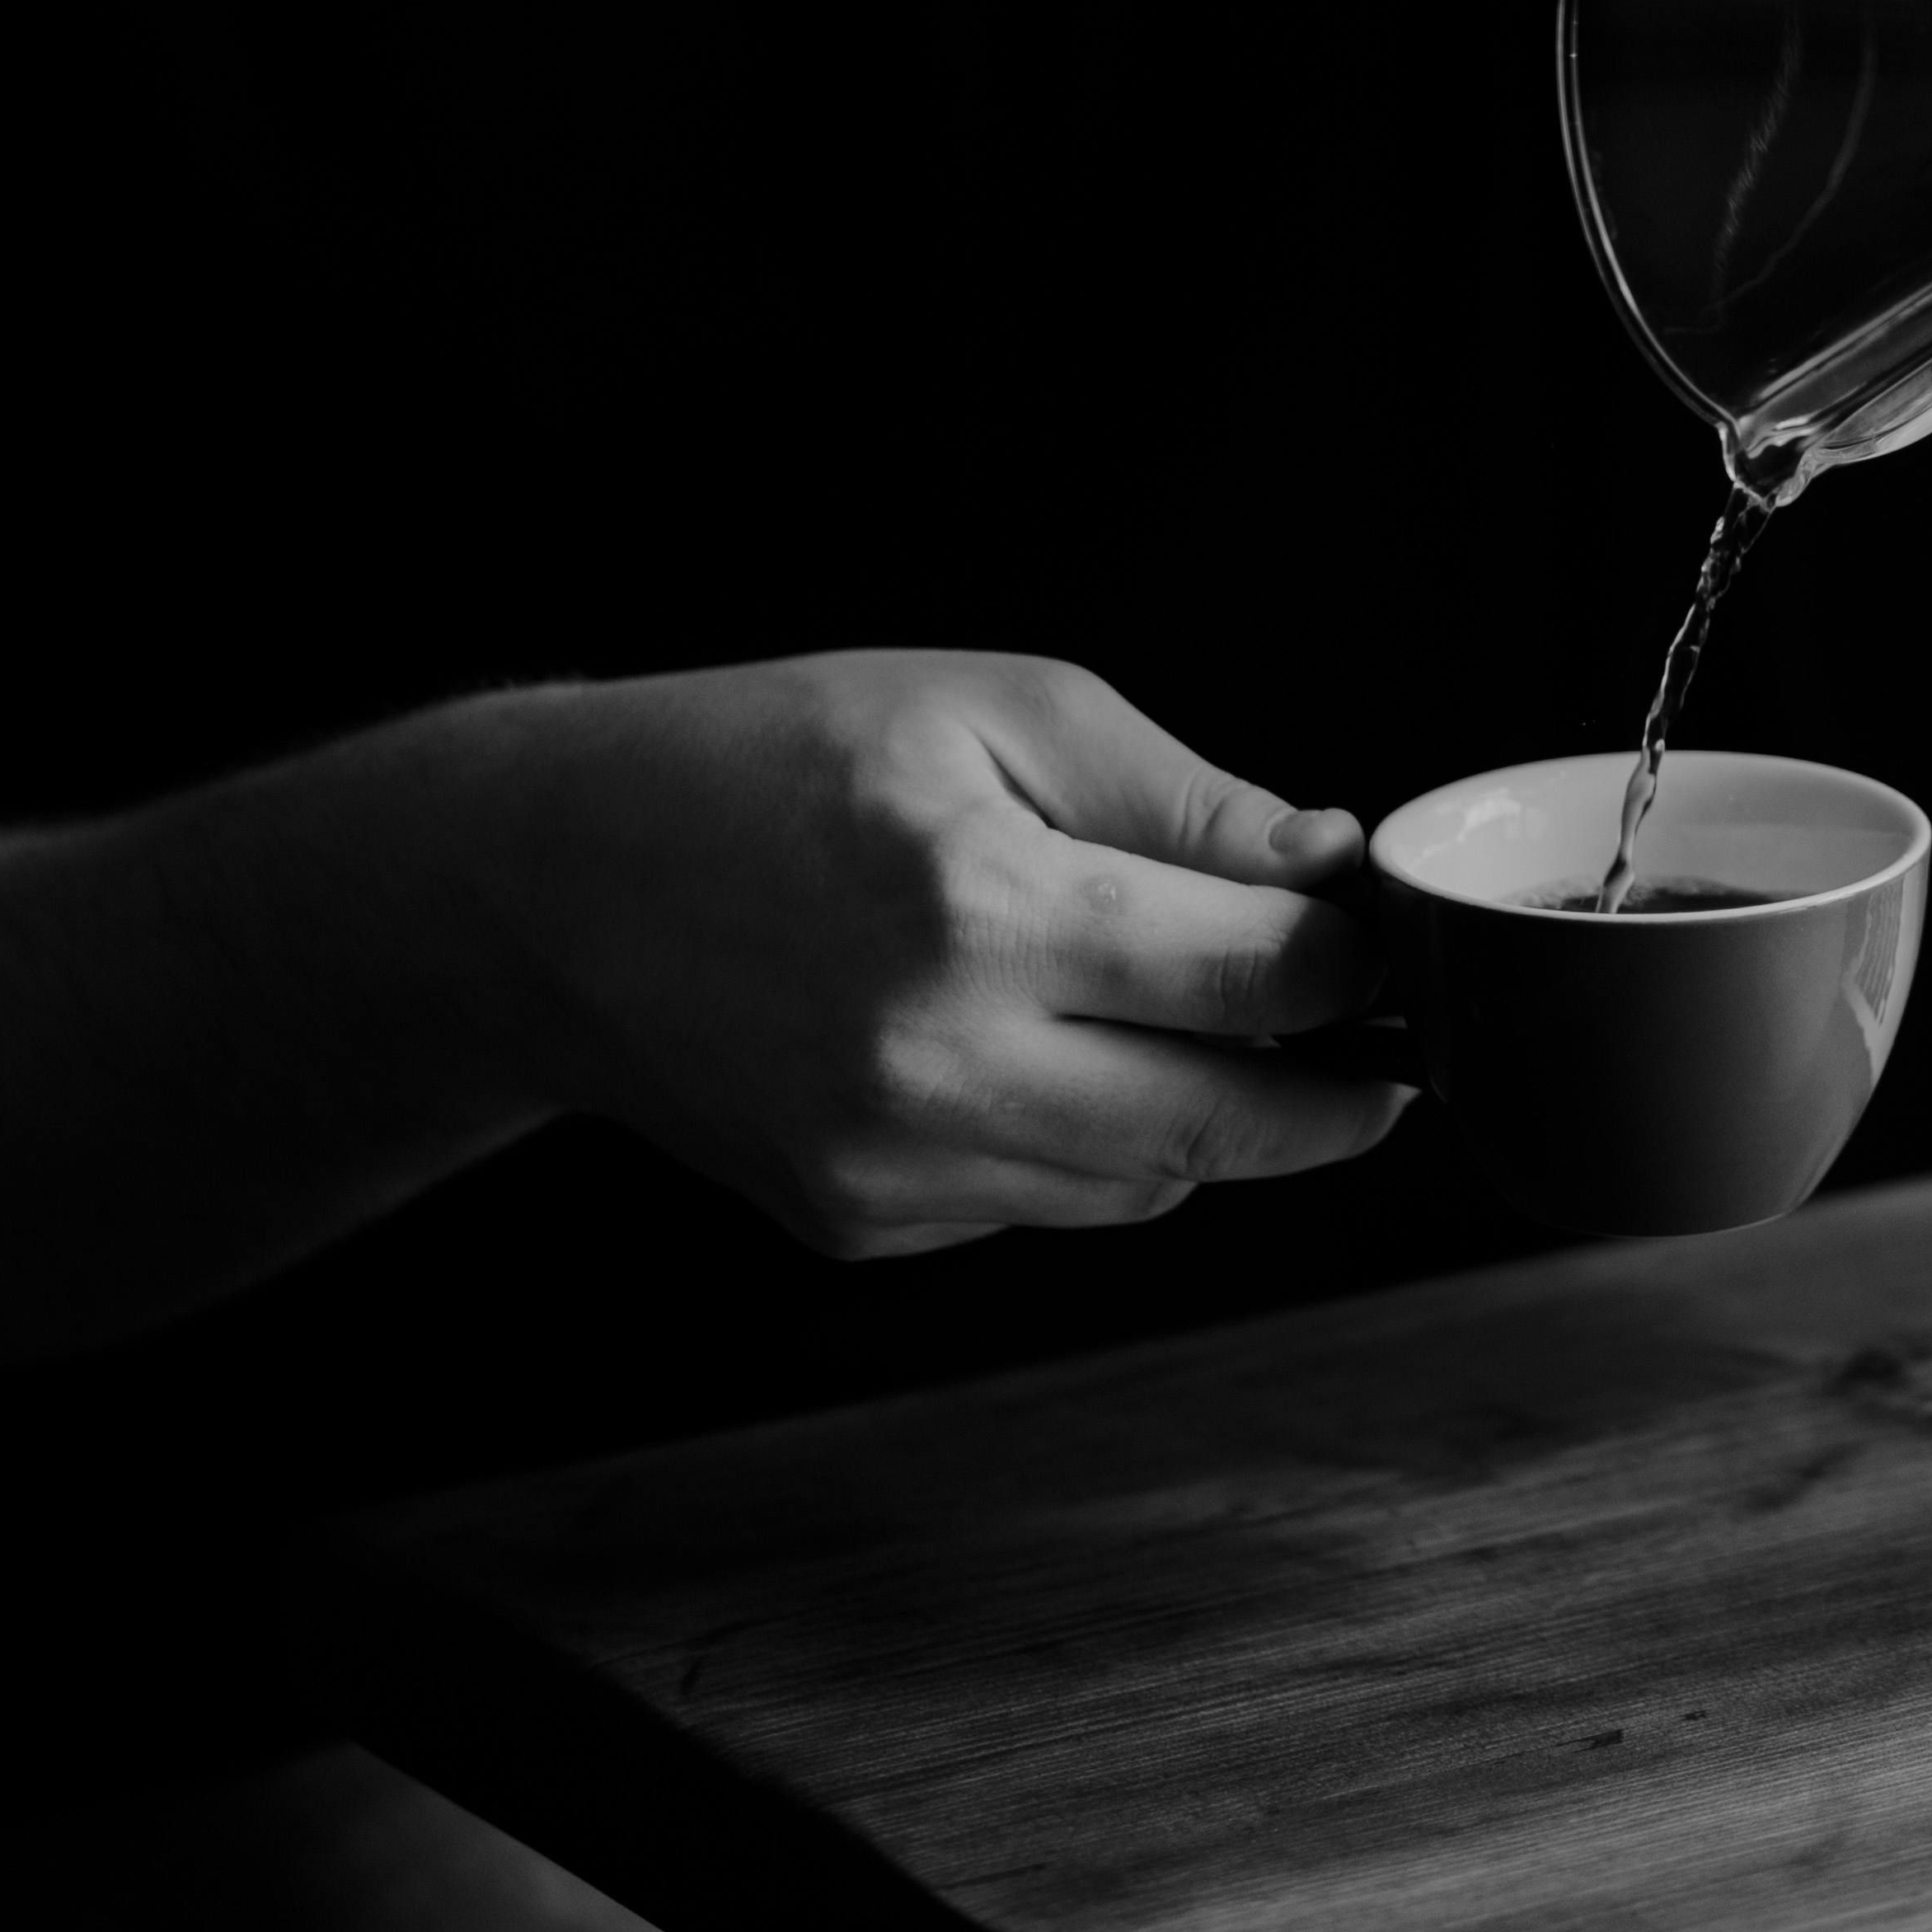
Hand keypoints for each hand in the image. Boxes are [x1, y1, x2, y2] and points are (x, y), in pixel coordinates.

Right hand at [486, 649, 1406, 1256]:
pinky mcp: (857, 1223)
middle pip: (1232, 1126)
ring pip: (1149, 1185)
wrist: (543, 882)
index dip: (1358, 965)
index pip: (1259, 981)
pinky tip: (1041, 1048)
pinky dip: (1088, 1140)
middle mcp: (936, 1068)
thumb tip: (1332, 877)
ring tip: (1200, 1018)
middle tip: (1382, 1042)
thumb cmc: (773, 758)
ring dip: (1209, 1115)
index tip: (1387, 940)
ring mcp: (889, 1169)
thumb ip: (1181, 804)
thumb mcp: (994, 708)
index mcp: (981, 913)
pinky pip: (1045, 1203)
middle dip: (1337, 1089)